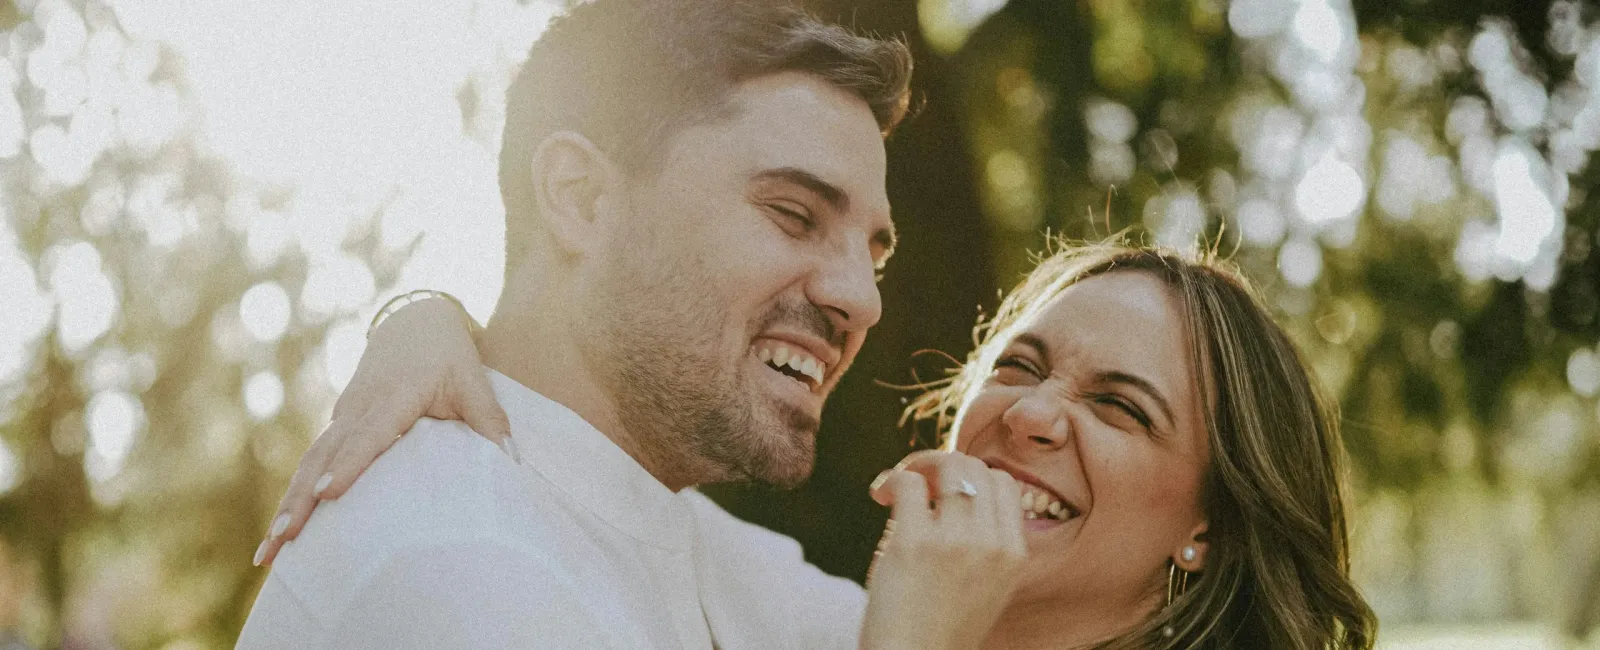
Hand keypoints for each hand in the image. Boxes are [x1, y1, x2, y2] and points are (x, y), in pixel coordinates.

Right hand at [253, 297, 511, 566]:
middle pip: (325, 457)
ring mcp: (343, 415)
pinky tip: (284, 531)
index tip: (329, 494)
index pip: (370, 434)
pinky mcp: (337, 424)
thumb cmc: (448, 355)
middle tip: (282, 541)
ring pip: (310, 463)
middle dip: (301, 501)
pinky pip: (312, 462)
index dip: (350, 464)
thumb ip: (490, 419)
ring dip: (288, 506)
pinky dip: (295, 495)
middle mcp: (360, 407)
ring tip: (270, 551)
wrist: (413, 321)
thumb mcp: (473, 379)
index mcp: (395, 395)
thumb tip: (512, 460)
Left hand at [858, 451, 1026, 649]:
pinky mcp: (914, 543)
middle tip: (917, 484)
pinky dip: (891, 479)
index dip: (972, 477)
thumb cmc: (939, 630)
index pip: (1005, 484)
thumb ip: (983, 544)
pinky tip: (879, 496)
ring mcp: (955, 541)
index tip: (944, 492)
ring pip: (946, 464)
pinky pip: (908, 483)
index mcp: (1014, 555)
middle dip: (943, 464)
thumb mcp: (986, 587)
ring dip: (917, 465)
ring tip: (897, 487)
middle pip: (976, 467)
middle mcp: (991, 544)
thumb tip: (951, 490)